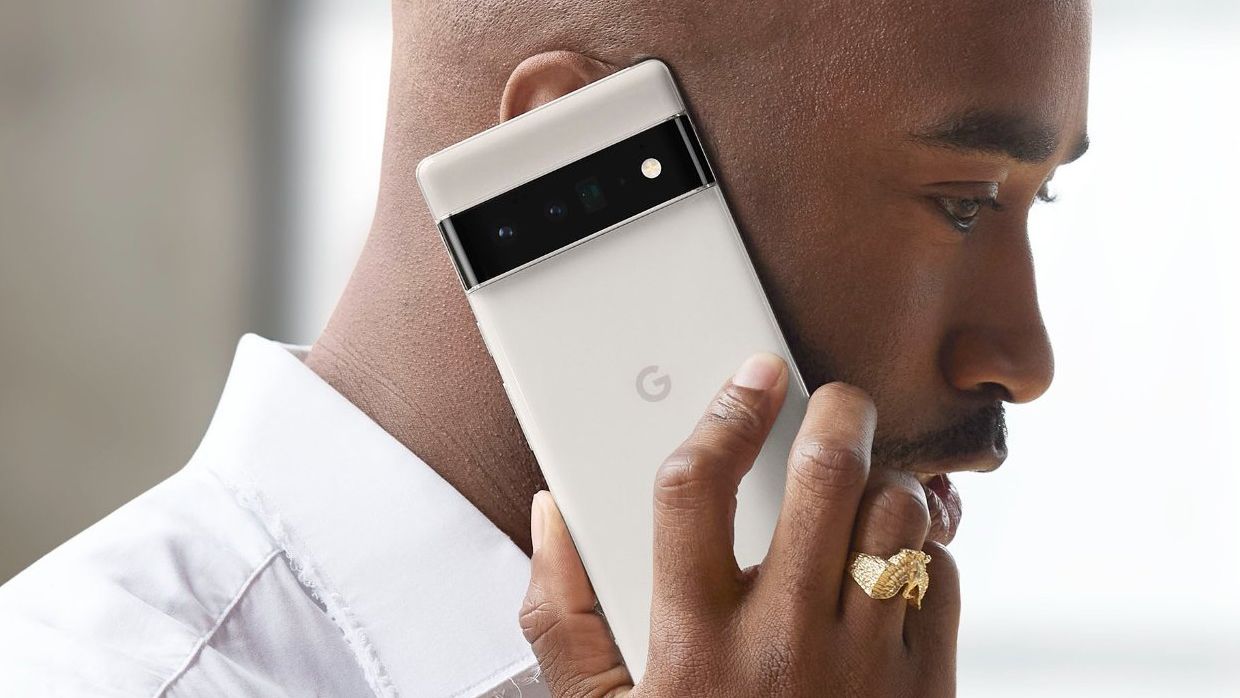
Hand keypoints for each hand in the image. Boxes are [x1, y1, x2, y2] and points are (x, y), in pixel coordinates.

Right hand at [519, 352, 959, 695]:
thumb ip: (560, 616)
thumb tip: (553, 515)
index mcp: (690, 639)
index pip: (694, 487)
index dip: (723, 414)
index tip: (749, 376)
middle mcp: (780, 642)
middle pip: (824, 476)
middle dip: (835, 413)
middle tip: (832, 403)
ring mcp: (863, 664)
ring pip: (897, 515)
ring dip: (885, 484)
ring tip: (863, 488)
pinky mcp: (926, 689)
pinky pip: (942, 576)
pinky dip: (926, 550)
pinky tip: (893, 561)